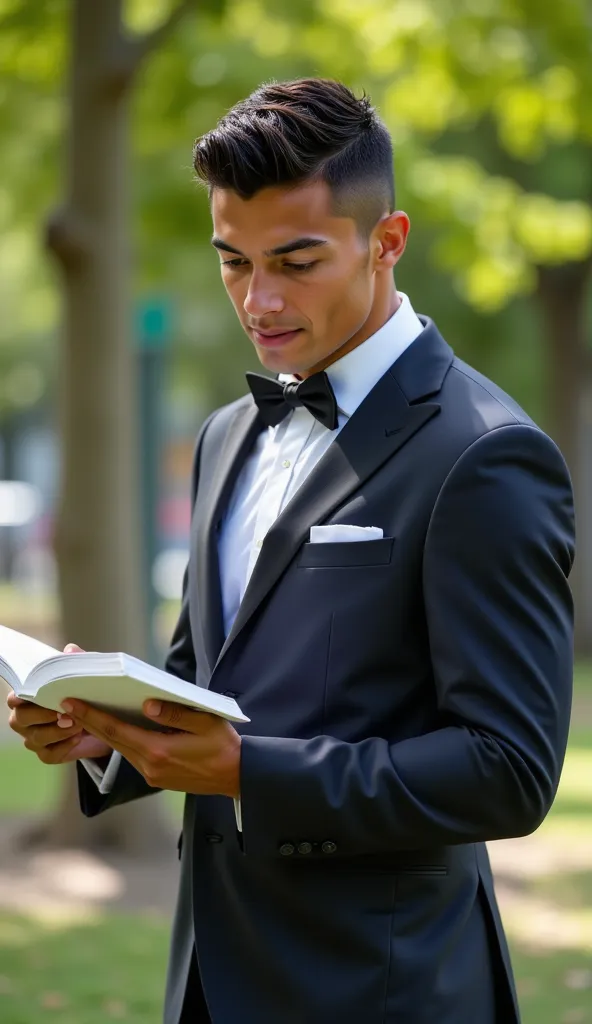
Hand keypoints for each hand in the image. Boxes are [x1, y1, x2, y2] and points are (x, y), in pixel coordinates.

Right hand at [6, 643, 112, 763]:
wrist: (99, 722)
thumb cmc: (82, 695)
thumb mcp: (82, 677)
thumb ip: (75, 662)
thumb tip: (70, 650)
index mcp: (27, 699)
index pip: (14, 698)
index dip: (19, 697)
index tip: (30, 695)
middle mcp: (25, 720)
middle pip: (20, 720)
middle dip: (41, 715)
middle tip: (63, 711)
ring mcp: (34, 738)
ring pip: (36, 738)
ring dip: (57, 731)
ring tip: (78, 723)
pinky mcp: (48, 754)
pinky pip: (49, 754)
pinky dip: (64, 746)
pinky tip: (78, 737)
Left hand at [59, 697, 241, 797]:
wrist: (237, 777)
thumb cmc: (224, 746)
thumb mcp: (205, 722)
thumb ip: (176, 713)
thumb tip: (148, 704)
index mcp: (159, 752)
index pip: (116, 731)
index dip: (91, 716)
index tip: (71, 703)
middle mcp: (149, 767)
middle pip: (112, 741)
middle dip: (89, 721)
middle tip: (67, 703)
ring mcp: (152, 775)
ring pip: (120, 749)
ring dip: (103, 731)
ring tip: (86, 712)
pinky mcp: (156, 777)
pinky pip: (132, 755)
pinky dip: (120, 740)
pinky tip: (115, 728)